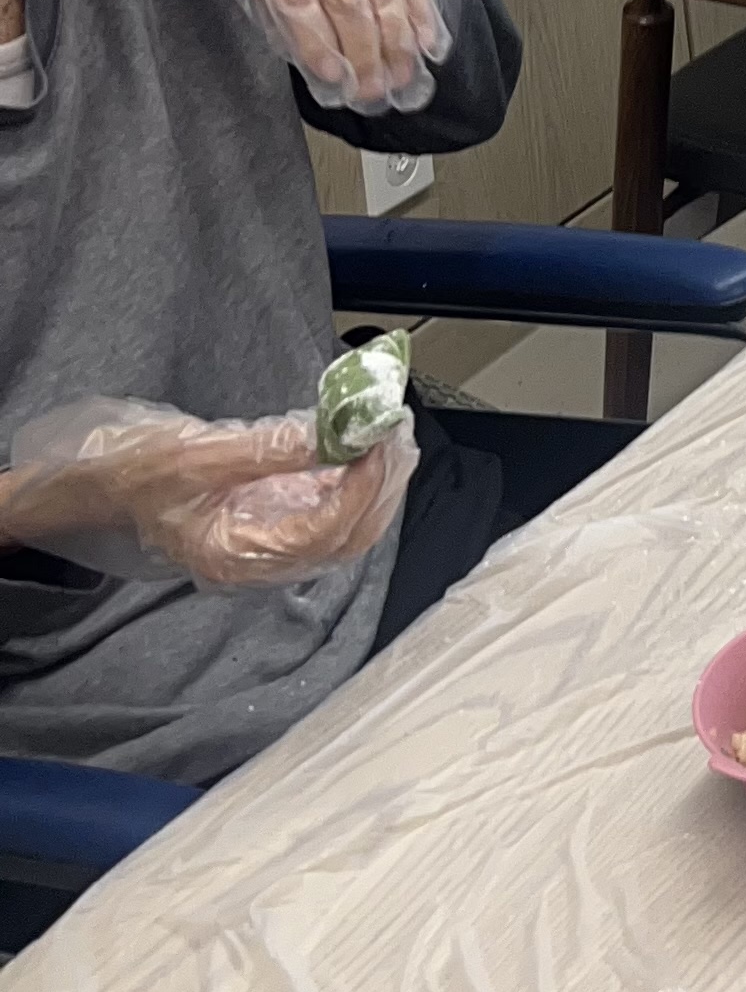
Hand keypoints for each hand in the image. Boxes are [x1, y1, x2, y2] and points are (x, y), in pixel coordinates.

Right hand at [2, 404, 414, 587]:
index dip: (358, 490)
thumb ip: (269, 450)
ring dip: (376, 482)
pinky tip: (364, 447)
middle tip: (396, 431)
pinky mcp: (276, 521)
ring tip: (389, 433)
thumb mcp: (198, 454)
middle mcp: (259, 560)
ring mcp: (271, 543)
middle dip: (380, 485)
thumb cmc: (137, 472)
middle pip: (345, 536)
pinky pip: (330, 510)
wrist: (104, 484)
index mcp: (234, 555)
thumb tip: (333, 436)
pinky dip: (355, 480)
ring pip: (346, 526)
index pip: (321, 534)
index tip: (377, 443)